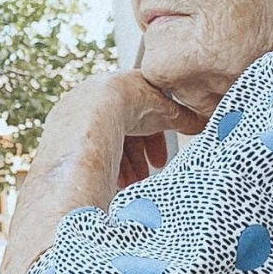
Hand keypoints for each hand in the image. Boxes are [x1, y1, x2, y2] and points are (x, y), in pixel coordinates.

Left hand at [44, 71, 207, 186]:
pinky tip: (114, 182)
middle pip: (124, 134)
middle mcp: (99, 98)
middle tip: (145, 177)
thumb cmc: (130, 105)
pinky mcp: (67, 130)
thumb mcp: (165, 113)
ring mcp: (80, 114)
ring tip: (130, 185)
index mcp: (123, 88)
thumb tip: (205, 124)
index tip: (160, 162)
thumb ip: (184, 120)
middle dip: (137, 159)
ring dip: (122, 167)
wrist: (95, 108)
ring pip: (105, 144)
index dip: (155, 141)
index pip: (143, 118)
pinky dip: (103, 166)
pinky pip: (89, 150)